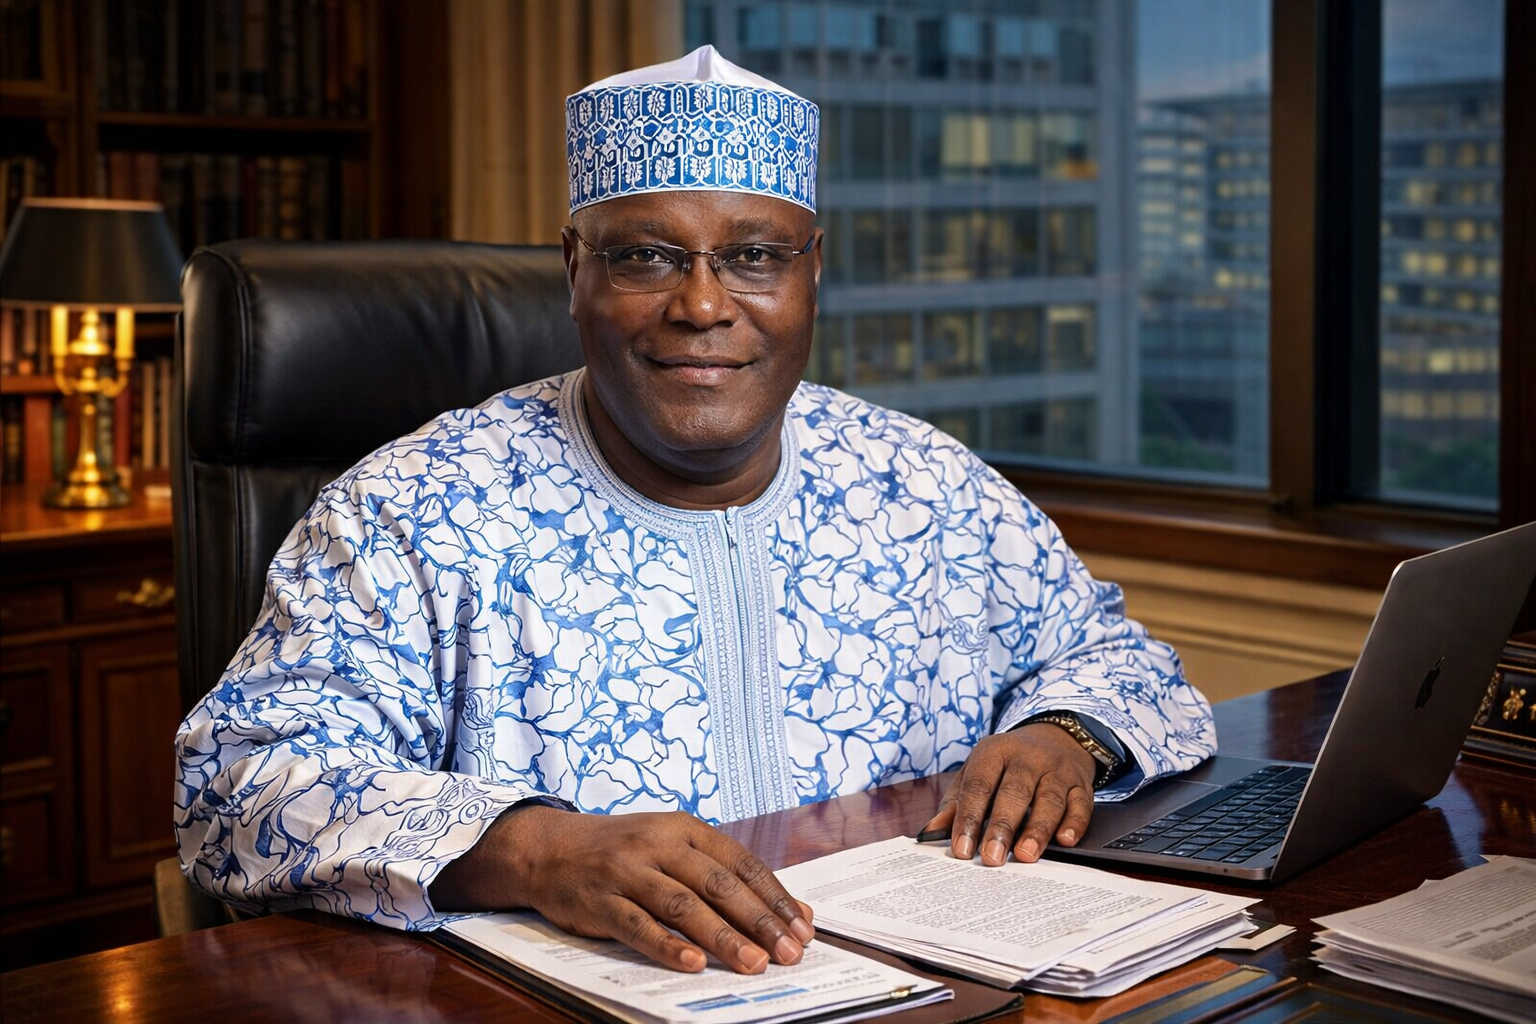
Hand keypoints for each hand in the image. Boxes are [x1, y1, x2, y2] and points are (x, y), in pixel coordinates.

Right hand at [431, 806, 814, 973]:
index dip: (775, 896)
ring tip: (754, 963)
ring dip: (723, 937)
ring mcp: (627, 870)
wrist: (548, 847)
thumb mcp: (672, 848)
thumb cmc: (622, 851)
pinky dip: (667, 945)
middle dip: (759, 920)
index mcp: (684, 828)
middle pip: (718, 884)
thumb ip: (725, 876)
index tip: (803, 927)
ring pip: (683, 905)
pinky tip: (693, 963)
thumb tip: (792, 909)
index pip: (741, 863)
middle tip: (788, 951)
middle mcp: (658, 844)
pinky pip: (637, 925)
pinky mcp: (599, 899)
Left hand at [920, 724, 1095, 866]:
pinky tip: (1065, 841)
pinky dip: (1074, 823)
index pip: (978, 785)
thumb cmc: (1007, 764)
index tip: (962, 849)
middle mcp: (1027, 757)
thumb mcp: (977, 770)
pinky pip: (1081, 804)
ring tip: (1025, 855)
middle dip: (1002, 826)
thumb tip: (932, 831)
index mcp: (994, 752)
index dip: (968, 817)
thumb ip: (956, 801)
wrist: (1055, 737)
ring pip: (1049, 799)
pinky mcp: (1081, 784)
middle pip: (1014, 792)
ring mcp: (1057, 769)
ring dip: (1037, 829)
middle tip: (992, 857)